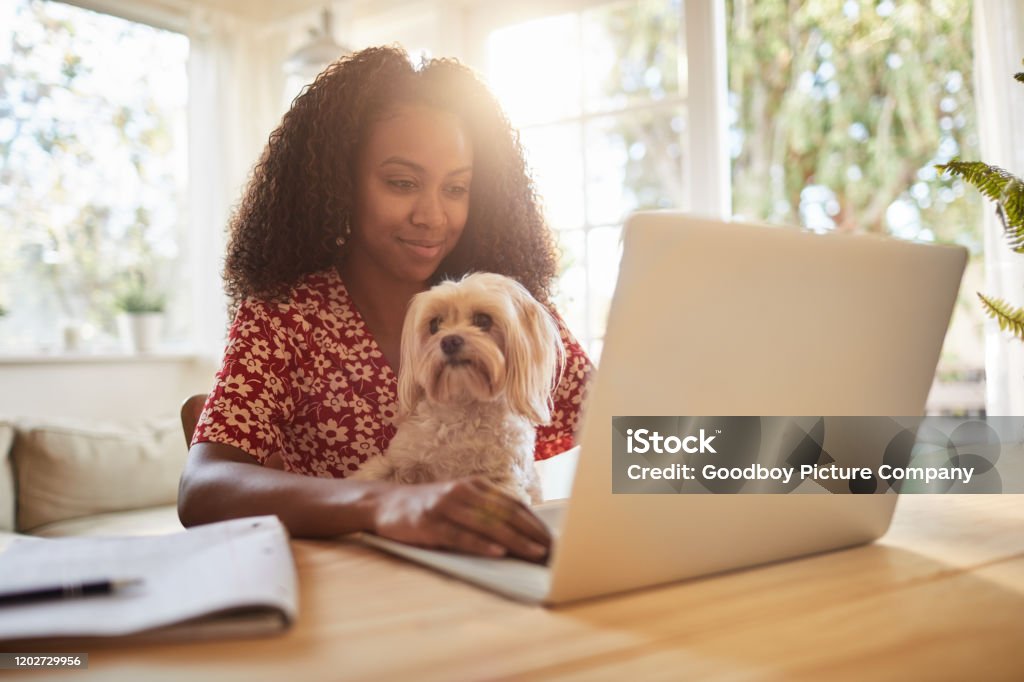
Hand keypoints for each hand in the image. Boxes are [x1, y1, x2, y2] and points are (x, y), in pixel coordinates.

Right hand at [370, 477, 550, 561]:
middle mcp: (463, 491)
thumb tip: (520, 534)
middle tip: (551, 551)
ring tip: (534, 554)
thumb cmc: (429, 508)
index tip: (552, 540)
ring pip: (487, 524)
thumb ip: (484, 512)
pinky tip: (498, 552)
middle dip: (532, 533)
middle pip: (506, 513)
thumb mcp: (459, 503)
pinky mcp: (430, 522)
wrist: (384, 504)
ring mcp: (446, 505)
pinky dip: (481, 544)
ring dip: (515, 540)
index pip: (513, 504)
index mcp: (475, 486)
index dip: (535, 523)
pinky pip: (460, 535)